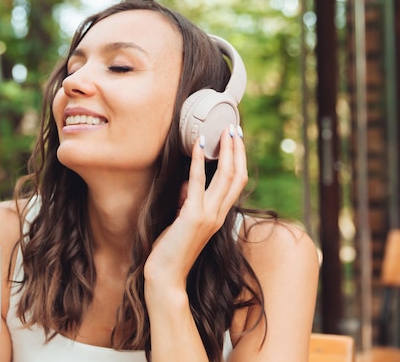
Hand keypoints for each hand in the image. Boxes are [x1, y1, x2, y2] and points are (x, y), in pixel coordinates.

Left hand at [145, 125, 247, 288]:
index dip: (239, 161)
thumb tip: (186, 181)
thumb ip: (187, 201)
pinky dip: (198, 161)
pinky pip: (198, 183)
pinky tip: (197, 145)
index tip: (236, 141)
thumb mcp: (182, 220)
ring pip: (225, 177)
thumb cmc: (171, 250)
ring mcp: (208, 215)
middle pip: (237, 176)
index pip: (236, 184)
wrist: (166, 277)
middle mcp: (218, 215)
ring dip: (225, 151)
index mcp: (218, 216)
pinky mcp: (193, 216)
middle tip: (234, 128)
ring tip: (223, 131)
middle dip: (237, 150)